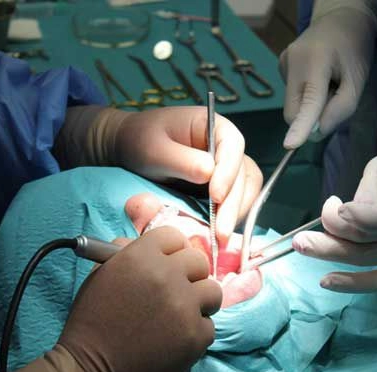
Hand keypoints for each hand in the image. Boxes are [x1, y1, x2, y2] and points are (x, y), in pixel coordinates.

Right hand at [60, 224, 220, 371]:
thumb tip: (148, 247)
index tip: (169, 264)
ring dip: (199, 302)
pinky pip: (209, 325)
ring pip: (212, 291)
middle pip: (198, 261)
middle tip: (176, 293)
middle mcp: (166, 276)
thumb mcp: (101, 278)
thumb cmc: (90, 325)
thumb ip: (126, 255)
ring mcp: (185, 306)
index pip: (174, 236)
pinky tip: (174, 341)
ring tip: (180, 316)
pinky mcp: (196, 336)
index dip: (172, 250)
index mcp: (140, 256)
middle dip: (189, 275)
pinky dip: (195, 333)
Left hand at [114, 107, 262, 242]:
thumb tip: (209, 173)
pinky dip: (229, 219)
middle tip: (221, 232)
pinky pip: (235, 203)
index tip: (215, 195)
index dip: (228, 172)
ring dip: (235, 215)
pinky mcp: (222, 188)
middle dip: (233, 205)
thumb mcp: (154, 149)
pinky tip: (216, 235)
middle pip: (243, 174)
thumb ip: (182, 160)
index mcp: (214, 127)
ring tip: (220, 239)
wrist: (130, 150)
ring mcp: (227, 169)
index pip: (232, 146)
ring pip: (245, 191)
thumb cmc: (140, 141)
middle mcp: (226, 147)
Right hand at [279, 6, 376, 148]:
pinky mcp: (280, 64)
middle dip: (310, 118)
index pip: (308, 101)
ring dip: (308, 105)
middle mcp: (293, 60)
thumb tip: (317, 132)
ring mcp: (283, 62)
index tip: (291, 145)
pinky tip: (316, 78)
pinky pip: (291, 94)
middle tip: (333, 99)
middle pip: (293, 110)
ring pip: (292, 104)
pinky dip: (304, 95)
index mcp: (316, 61)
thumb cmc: (354, 50)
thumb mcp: (358, 81)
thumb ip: (341, 109)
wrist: (341, 19)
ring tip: (326, 83)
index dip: (301, 126)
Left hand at [292, 155, 376, 291]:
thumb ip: (370, 186)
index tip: (336, 209)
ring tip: (303, 247)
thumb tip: (349, 213)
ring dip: (330, 254)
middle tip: (302, 238)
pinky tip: (327, 281)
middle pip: (370, 239)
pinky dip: (351, 284)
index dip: (363, 216)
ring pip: (367, 260)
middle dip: (333, 233)